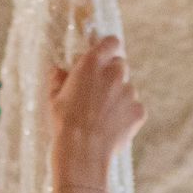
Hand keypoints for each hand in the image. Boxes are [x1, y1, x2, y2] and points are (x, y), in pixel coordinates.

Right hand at [49, 36, 143, 192]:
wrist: (82, 150)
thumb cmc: (64, 122)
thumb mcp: (54, 98)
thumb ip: (58, 79)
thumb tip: (57, 70)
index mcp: (92, 64)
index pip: (111, 42)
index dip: (108, 48)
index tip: (104, 56)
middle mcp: (114, 73)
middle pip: (120, 65)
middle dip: (112, 74)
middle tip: (99, 91)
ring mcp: (129, 92)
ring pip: (127, 89)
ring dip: (118, 97)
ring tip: (102, 116)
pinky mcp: (138, 111)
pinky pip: (134, 109)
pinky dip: (126, 116)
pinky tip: (112, 127)